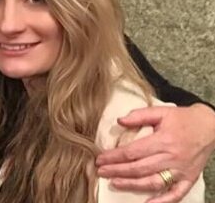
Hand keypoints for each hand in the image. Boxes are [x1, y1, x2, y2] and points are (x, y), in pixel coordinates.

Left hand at [96, 104, 214, 202]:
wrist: (209, 126)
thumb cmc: (182, 118)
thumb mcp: (160, 111)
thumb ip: (139, 115)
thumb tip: (120, 120)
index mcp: (163, 141)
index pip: (133, 152)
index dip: (114, 157)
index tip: (100, 158)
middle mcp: (171, 158)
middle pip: (139, 168)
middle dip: (117, 171)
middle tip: (101, 171)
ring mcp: (181, 171)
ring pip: (153, 182)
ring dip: (132, 185)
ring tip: (115, 183)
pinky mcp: (189, 179)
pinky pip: (176, 195)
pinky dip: (162, 202)